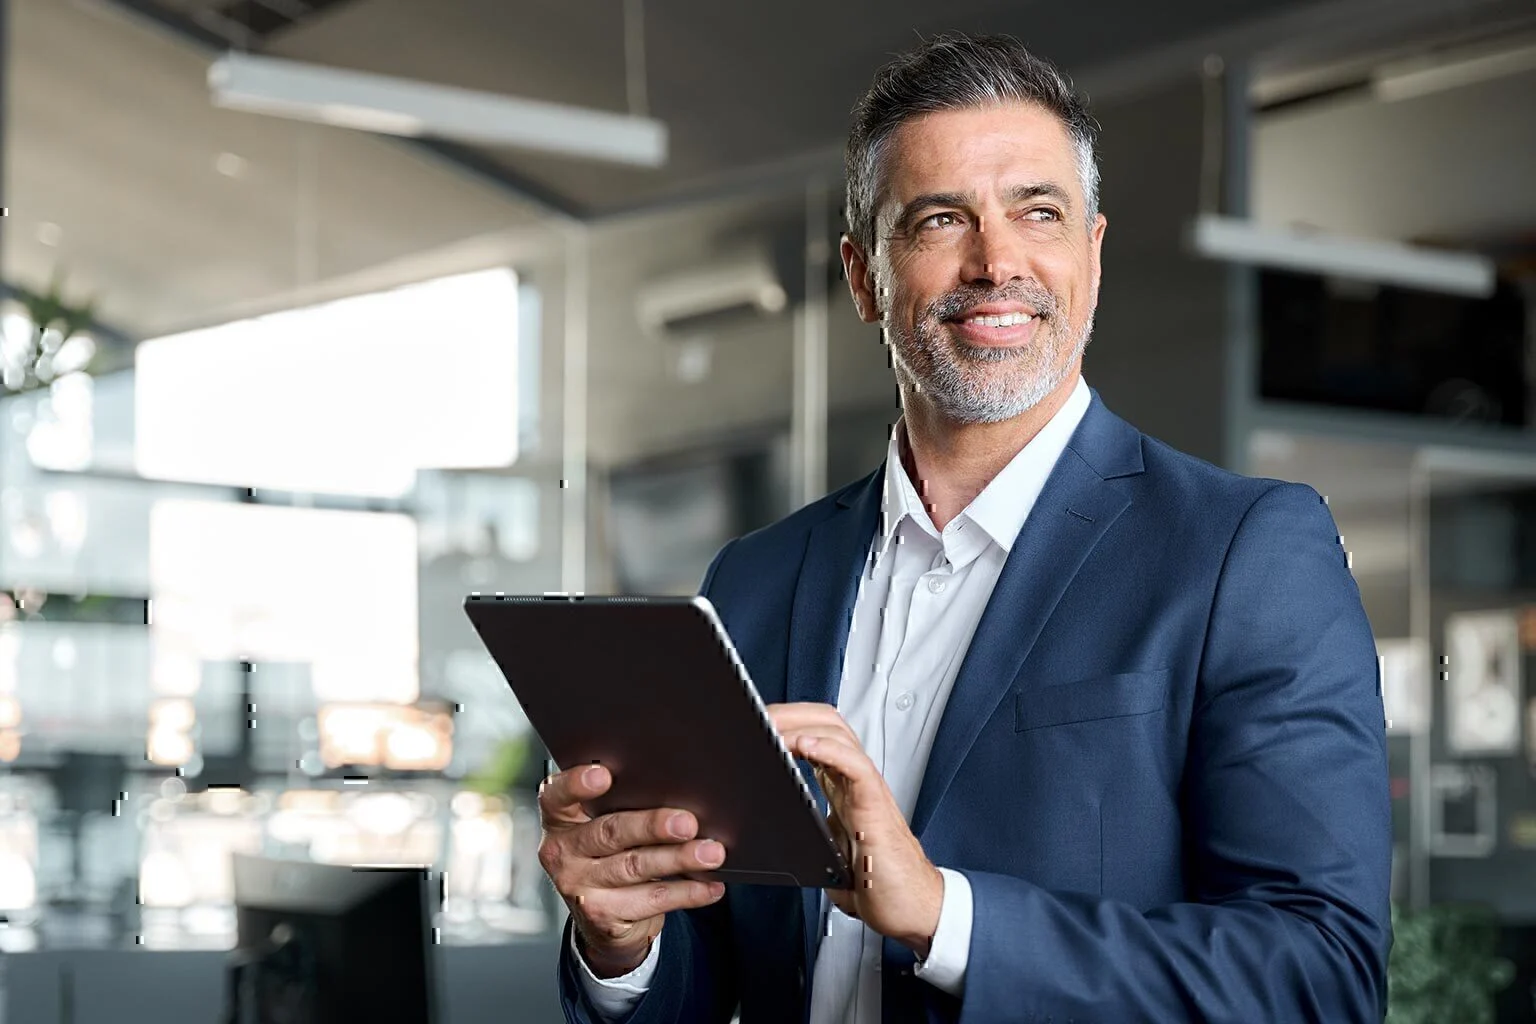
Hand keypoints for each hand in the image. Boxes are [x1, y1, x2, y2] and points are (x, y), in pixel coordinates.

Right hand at [537, 763, 727, 976]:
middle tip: (687, 822)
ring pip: (635, 867)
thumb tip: (679, 794)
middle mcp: (562, 852)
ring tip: (710, 852)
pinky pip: (652, 900)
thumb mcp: (602, 826)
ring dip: (678, 859)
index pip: (556, 796)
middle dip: (652, 826)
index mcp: (560, 819)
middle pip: (610, 832)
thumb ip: (622, 806)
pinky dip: (687, 892)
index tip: (604, 774)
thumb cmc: (609, 853)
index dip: (576, 784)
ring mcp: (579, 886)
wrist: (601, 917)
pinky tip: (710, 885)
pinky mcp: (602, 916)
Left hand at [767, 703, 943, 956]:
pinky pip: (856, 766)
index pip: (816, 733)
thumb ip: (801, 833)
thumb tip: (758, 837)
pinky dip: (830, 750)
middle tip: (756, 715)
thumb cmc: (874, 884)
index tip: (755, 722)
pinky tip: (805, 745)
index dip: (787, 720)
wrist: (911, 909)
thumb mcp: (824, 852)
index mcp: (841, 787)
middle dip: (789, 712)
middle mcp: (854, 782)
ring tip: (772, 727)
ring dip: (801, 725)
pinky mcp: (875, 807)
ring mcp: (867, 790)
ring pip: (839, 734)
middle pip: (826, 722)